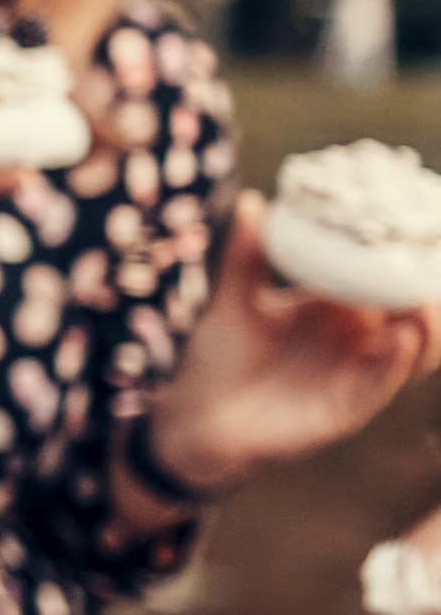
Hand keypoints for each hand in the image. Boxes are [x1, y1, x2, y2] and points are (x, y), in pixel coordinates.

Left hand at [143, 191, 440, 489]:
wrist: (197, 413)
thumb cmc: (221, 354)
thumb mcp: (235, 300)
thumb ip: (247, 255)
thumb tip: (252, 201)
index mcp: (336, 309)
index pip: (379, 281)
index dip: (403, 261)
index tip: (422, 230)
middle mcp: (355, 340)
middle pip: (407, 315)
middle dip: (429, 294)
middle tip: (436, 263)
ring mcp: (354, 375)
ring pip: (407, 352)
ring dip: (425, 330)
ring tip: (430, 304)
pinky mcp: (346, 409)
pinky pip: (379, 384)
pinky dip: (394, 363)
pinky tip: (403, 340)